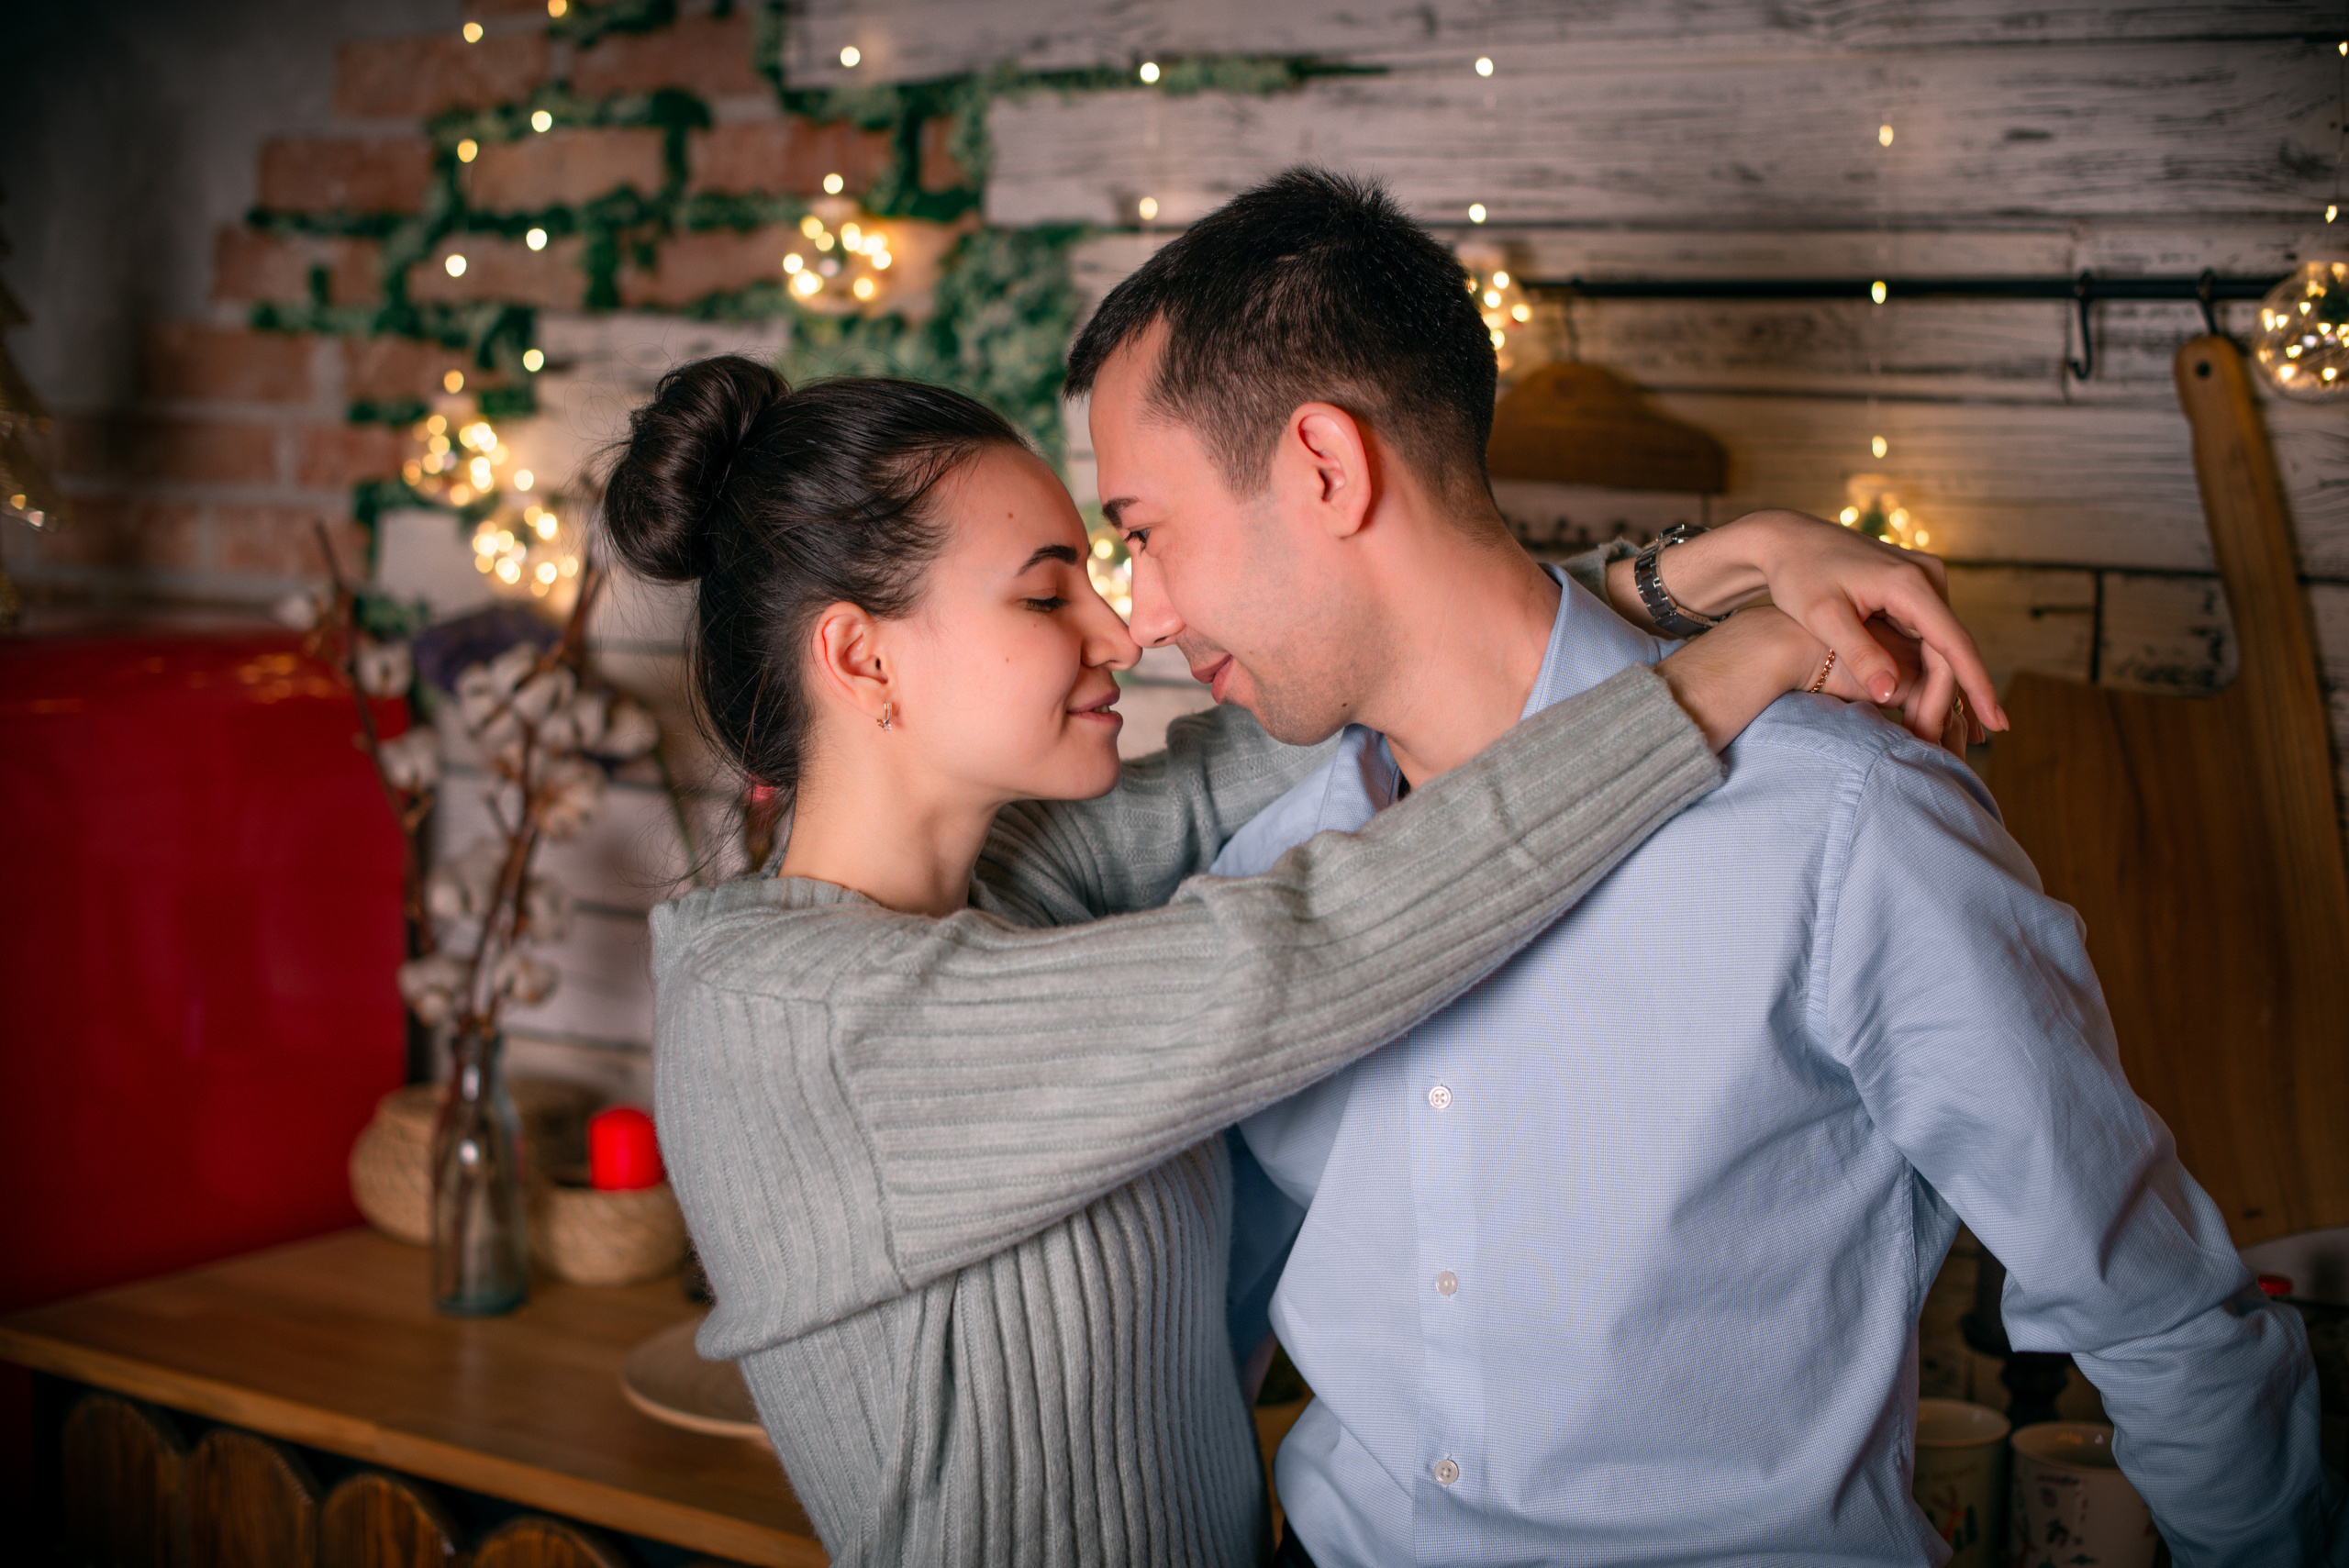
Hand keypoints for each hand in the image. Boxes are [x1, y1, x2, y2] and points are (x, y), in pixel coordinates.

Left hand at [1657, 605, 1971, 756]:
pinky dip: (1923, 670)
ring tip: (1928, 735)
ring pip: (1940, 646)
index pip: (1955, 643)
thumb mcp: (1822, 616)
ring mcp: (1923, 581)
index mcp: (1910, 583)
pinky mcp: (1912, 589)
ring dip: (1935, 688)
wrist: (1786, 539)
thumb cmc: (1797, 574)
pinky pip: (1926, 636)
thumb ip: (1859, 653)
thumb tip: (1890, 695)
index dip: (1978, 687)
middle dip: (1945, 699)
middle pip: (1949, 650)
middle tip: (1932, 745)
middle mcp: (1927, 577)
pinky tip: (1921, 704)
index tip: (1998, 723)